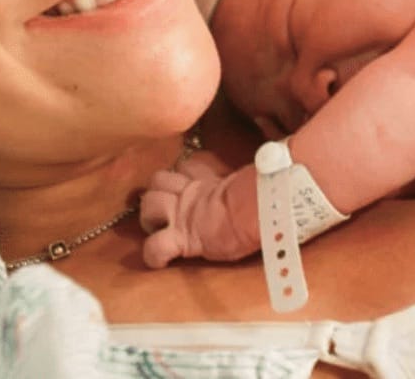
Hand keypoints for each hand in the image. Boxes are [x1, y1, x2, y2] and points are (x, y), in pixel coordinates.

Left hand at [139, 159, 258, 267]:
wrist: (258, 209)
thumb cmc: (261, 195)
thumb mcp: (250, 182)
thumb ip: (244, 176)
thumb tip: (265, 153)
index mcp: (206, 178)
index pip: (186, 165)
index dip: (184, 174)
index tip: (191, 182)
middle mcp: (188, 192)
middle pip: (157, 179)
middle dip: (158, 191)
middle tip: (167, 206)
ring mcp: (180, 213)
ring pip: (149, 205)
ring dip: (150, 216)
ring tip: (157, 228)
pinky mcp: (180, 237)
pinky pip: (155, 248)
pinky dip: (154, 255)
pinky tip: (159, 261)